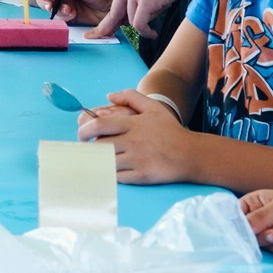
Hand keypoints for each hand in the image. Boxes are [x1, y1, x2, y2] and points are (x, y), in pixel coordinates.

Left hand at [75, 90, 193, 182]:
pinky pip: (117, 176)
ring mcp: (136, 160)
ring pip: (106, 161)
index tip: (82, 134)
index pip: (99, 125)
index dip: (84, 129)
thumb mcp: (153, 108)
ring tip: (99, 159)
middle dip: (91, 147)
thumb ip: (131, 97)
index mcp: (133, 124)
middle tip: (89, 148)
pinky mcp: (141, 176)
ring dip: (100, 160)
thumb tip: (108, 96)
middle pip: (99, 145)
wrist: (191, 154)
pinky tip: (112, 170)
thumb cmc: (170, 130)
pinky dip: (111, 173)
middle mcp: (132, 142)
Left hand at [105, 0, 205, 39]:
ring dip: (143, 27)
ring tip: (152, 29)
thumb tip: (133, 19)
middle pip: (114, 13)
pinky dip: (146, 32)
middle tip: (104, 37)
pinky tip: (153, 33)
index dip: (107, 20)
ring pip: (131, 21)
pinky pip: (139, 24)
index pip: (113, 5)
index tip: (100, 31)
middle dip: (108, 27)